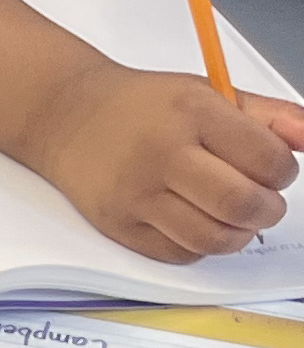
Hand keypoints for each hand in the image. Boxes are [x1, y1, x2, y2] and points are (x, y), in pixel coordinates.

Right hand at [21, 62, 303, 261]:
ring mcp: (136, 195)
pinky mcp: (118, 225)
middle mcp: (163, 156)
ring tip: (233, 217)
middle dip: (268, 210)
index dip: (283, 172)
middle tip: (263, 202)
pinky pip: (178, 253)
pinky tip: (197, 223)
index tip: (275, 170)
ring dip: (237, 234)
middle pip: (242, 205)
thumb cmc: (143, 106)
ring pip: (212, 238)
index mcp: (193, 115)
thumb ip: (267, 116)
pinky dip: (199, 245)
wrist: (66, 117)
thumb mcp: (209, 94)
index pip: (266, 160)